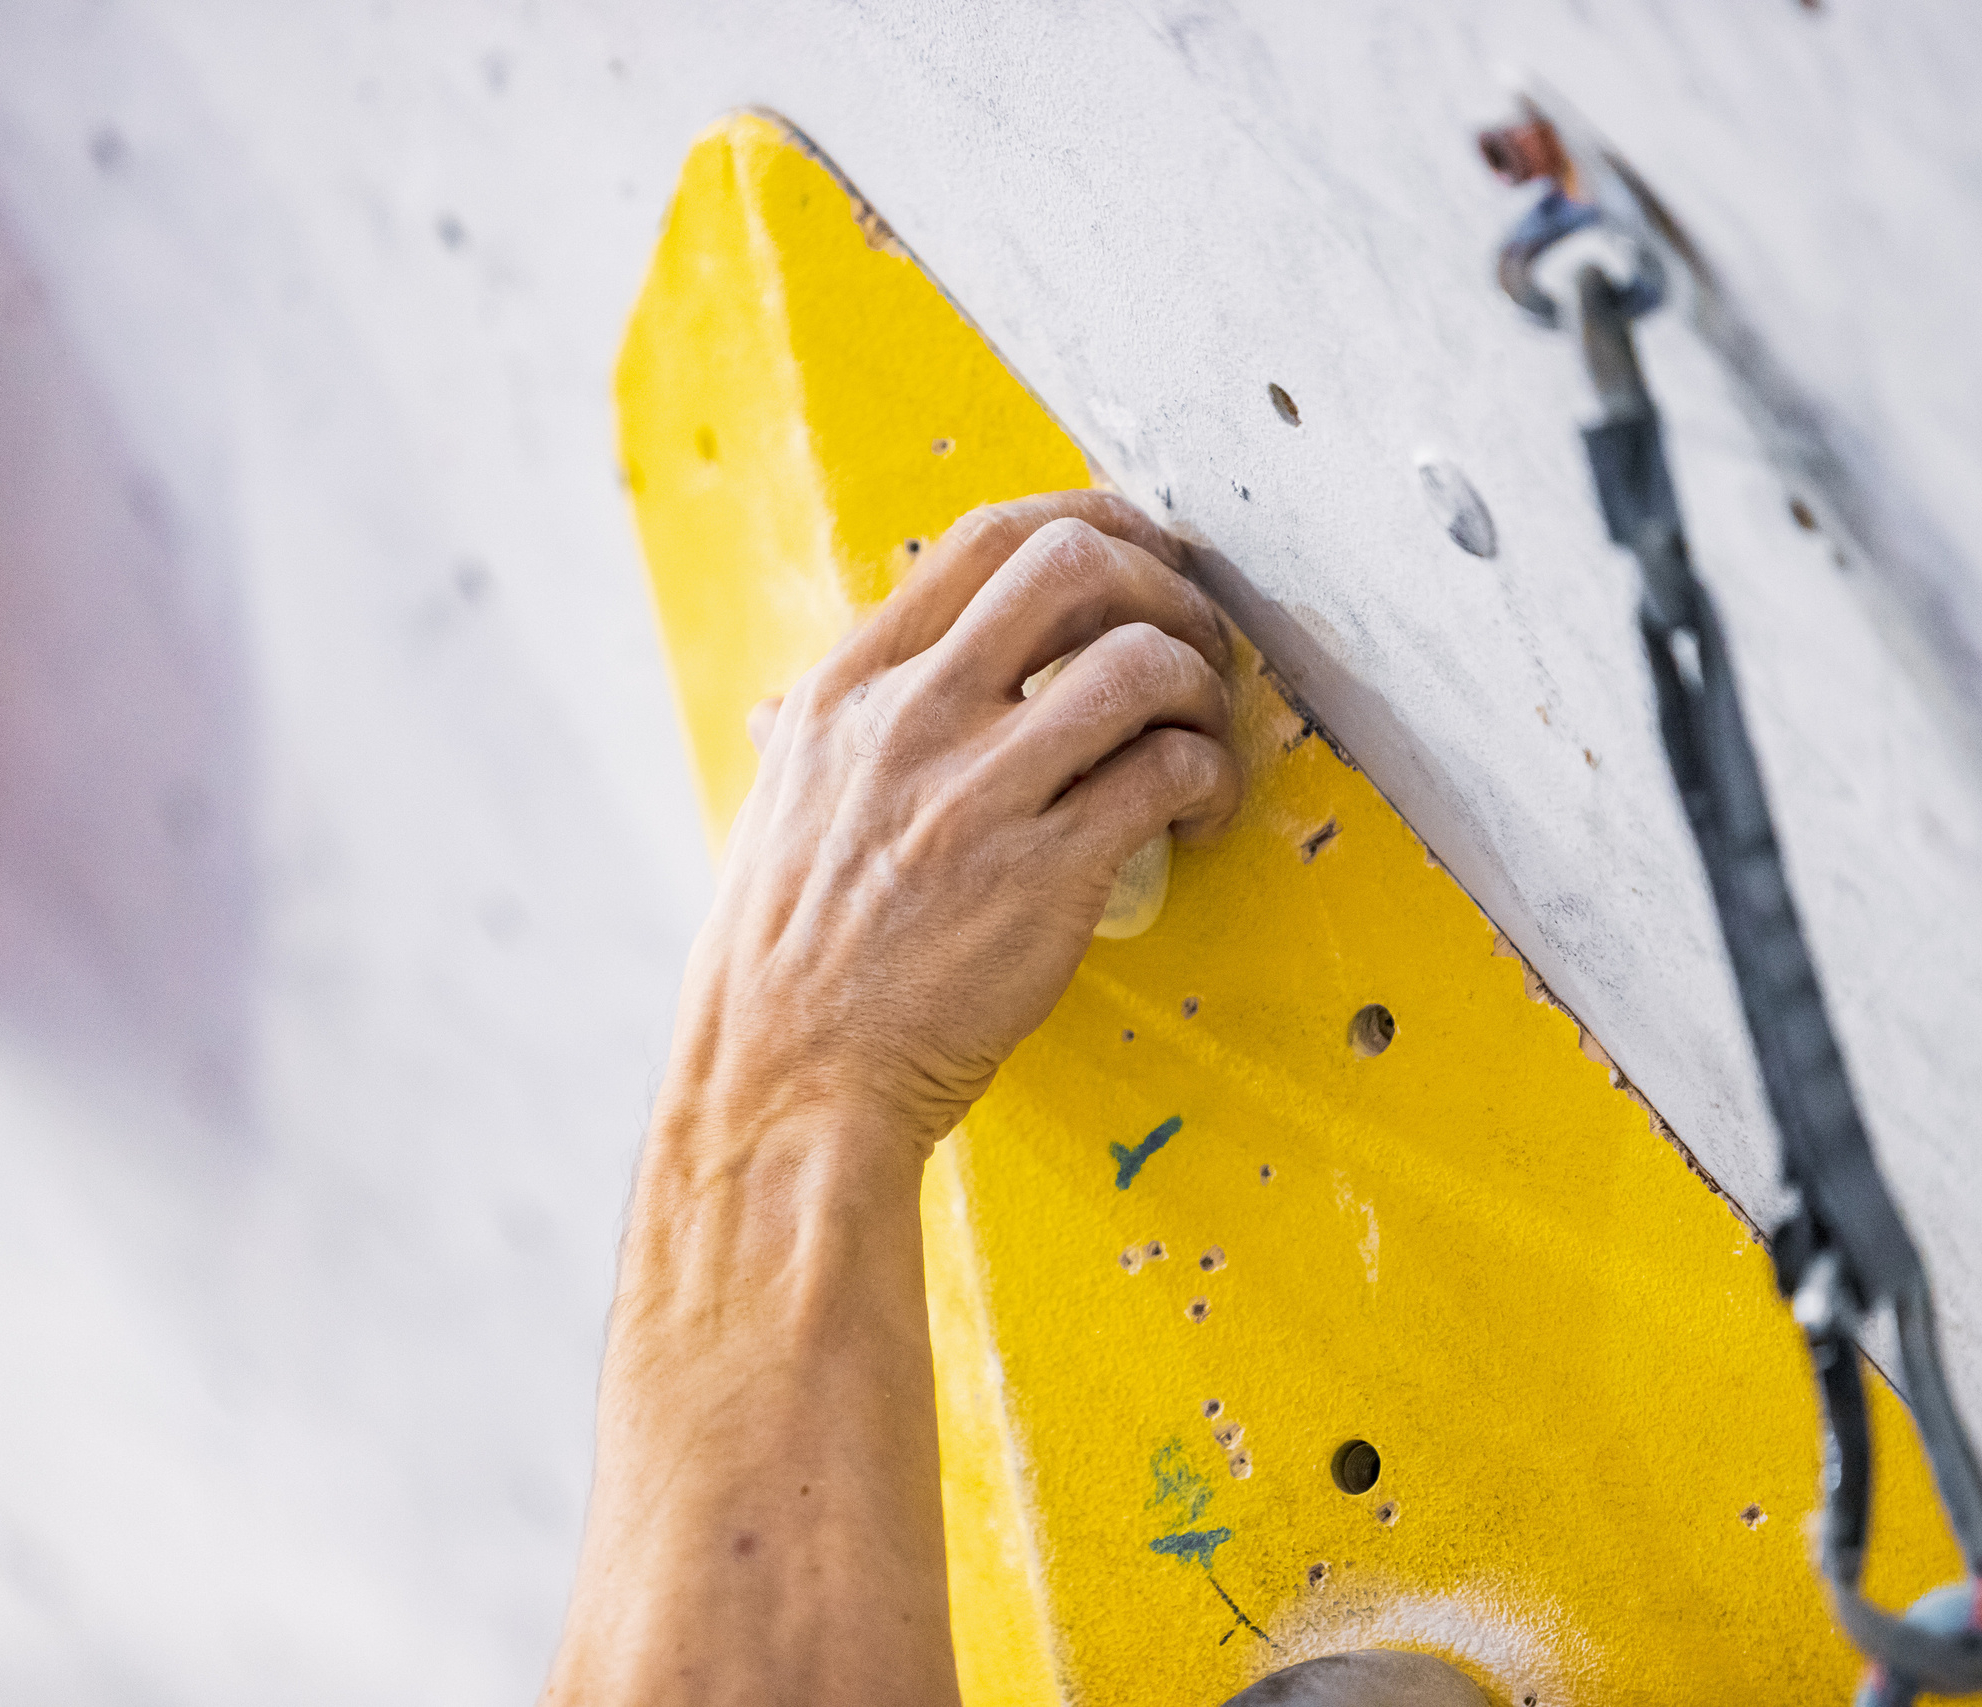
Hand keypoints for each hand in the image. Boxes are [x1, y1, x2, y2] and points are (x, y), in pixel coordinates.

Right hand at [669, 491, 1245, 1162]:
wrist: (790, 1083)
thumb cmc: (780, 962)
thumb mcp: (769, 817)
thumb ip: (798, 744)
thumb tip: (778, 711)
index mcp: (847, 692)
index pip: (984, 540)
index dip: (1088, 523)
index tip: (1137, 554)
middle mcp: (910, 721)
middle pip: (1072, 567)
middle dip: (1160, 588)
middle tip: (1190, 642)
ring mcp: (977, 795)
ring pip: (1138, 663)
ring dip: (1202, 686)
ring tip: (1204, 735)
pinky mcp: (1045, 873)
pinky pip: (1168, 772)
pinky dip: (1212, 778)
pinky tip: (1201, 812)